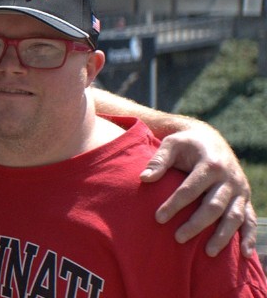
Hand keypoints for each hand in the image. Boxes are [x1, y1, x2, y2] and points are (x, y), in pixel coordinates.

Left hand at [141, 126, 256, 256]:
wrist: (210, 140)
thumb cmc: (186, 144)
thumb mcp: (172, 144)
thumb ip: (159, 160)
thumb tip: (144, 178)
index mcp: (210, 164)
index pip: (190, 189)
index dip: (174, 204)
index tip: (158, 218)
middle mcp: (229, 178)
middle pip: (214, 206)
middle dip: (196, 224)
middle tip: (178, 238)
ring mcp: (240, 190)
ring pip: (234, 216)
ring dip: (223, 235)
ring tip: (208, 252)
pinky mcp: (245, 199)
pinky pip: (250, 220)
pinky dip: (250, 237)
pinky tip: (245, 254)